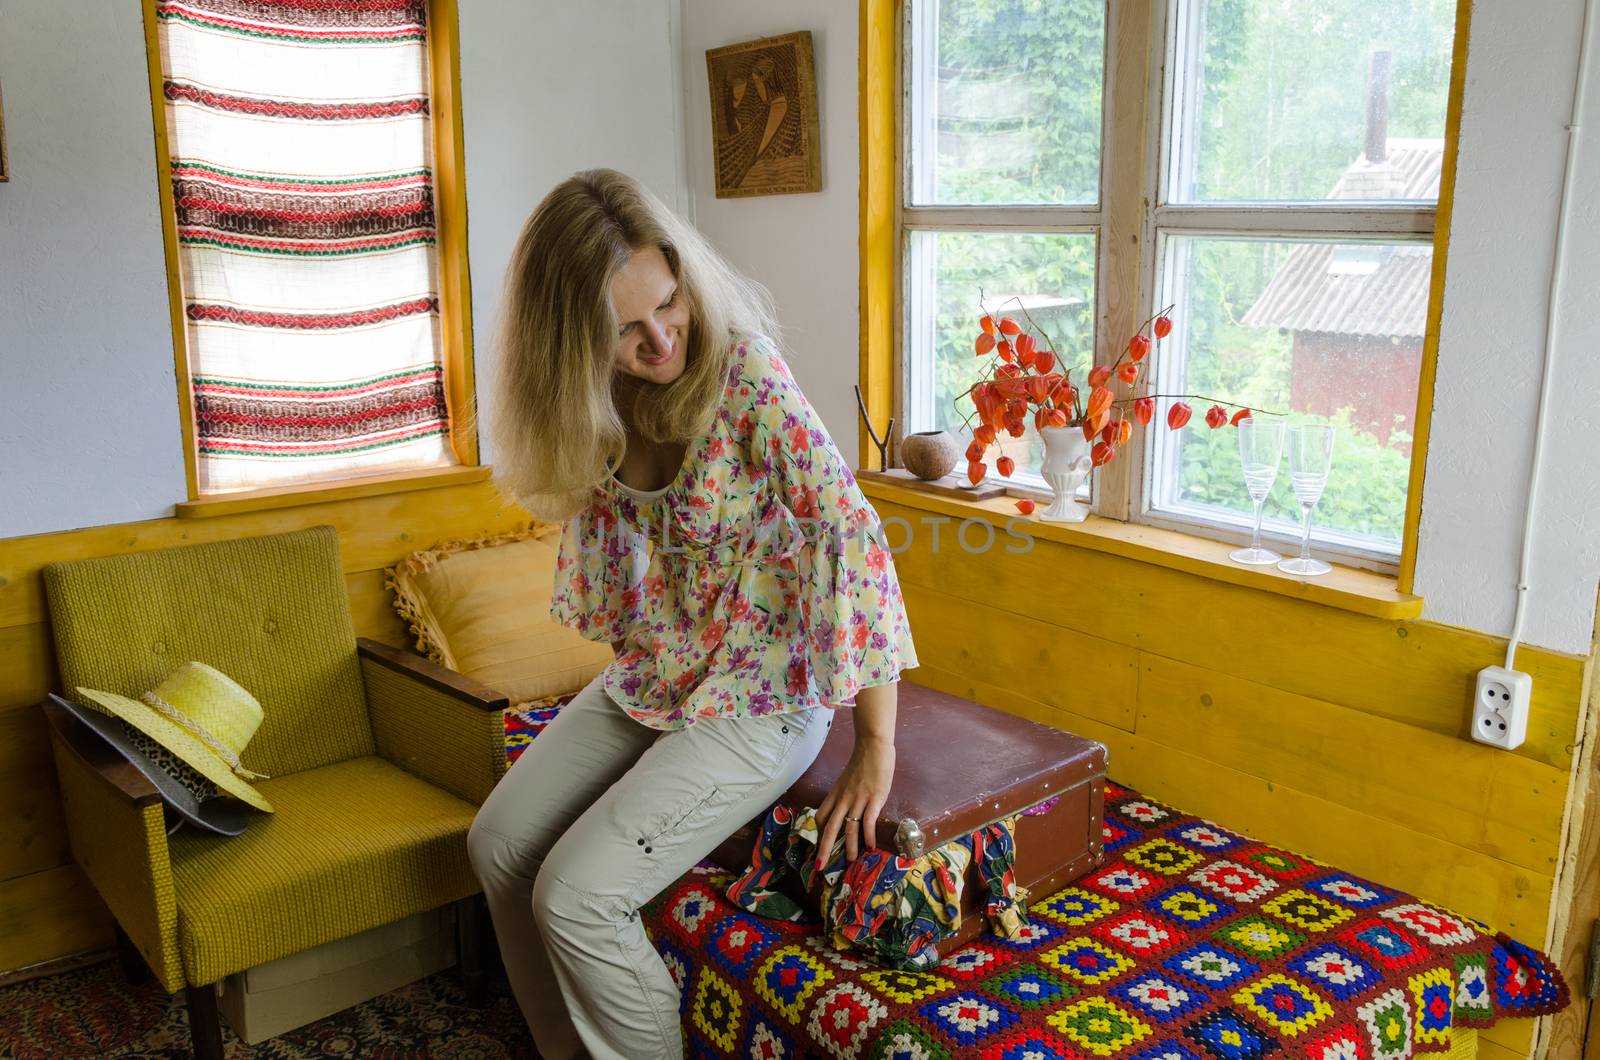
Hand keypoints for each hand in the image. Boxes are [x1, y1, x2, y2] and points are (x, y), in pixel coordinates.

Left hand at [812, 732, 894, 870]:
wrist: (873, 746)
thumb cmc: (862, 762)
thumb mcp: (847, 780)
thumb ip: (846, 794)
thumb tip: (848, 809)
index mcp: (835, 794)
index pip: (821, 817)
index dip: (818, 834)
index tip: (818, 847)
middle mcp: (843, 799)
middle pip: (829, 828)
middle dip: (824, 849)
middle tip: (820, 867)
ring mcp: (858, 799)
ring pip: (849, 828)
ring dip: (849, 847)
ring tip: (850, 861)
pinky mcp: (874, 799)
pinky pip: (868, 821)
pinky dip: (869, 836)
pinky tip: (871, 847)